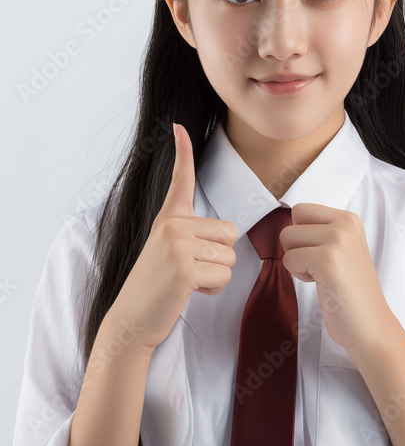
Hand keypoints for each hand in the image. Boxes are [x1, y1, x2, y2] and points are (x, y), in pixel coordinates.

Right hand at [106, 123, 237, 355]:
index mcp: (168, 218)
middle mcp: (172, 225)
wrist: (133, 318)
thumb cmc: (157, 288)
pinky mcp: (184, 267)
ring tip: (187, 282)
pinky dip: (212, 289)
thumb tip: (227, 234)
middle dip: (219, 257)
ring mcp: (177, 244)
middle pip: (229, 232)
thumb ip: (193, 236)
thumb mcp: (169, 251)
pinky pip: (223, 274)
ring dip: (216, 276)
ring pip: (229, 256)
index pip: (180, 179)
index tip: (178, 126)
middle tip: (190, 270)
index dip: (182, 151)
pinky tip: (188, 291)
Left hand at [279, 202, 390, 352]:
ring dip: (296, 261)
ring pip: (287, 239)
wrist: (370, 324)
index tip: (320, 254)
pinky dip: (298, 274)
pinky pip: (289, 259)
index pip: (301, 210)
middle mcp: (345, 224)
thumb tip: (288, 222)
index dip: (301, 234)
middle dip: (295, 246)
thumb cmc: (351, 291)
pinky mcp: (327, 261)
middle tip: (317, 265)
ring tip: (320, 274)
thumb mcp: (342, 249)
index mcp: (349, 219)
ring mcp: (337, 241)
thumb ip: (321, 231)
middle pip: (290, 222)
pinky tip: (321, 283)